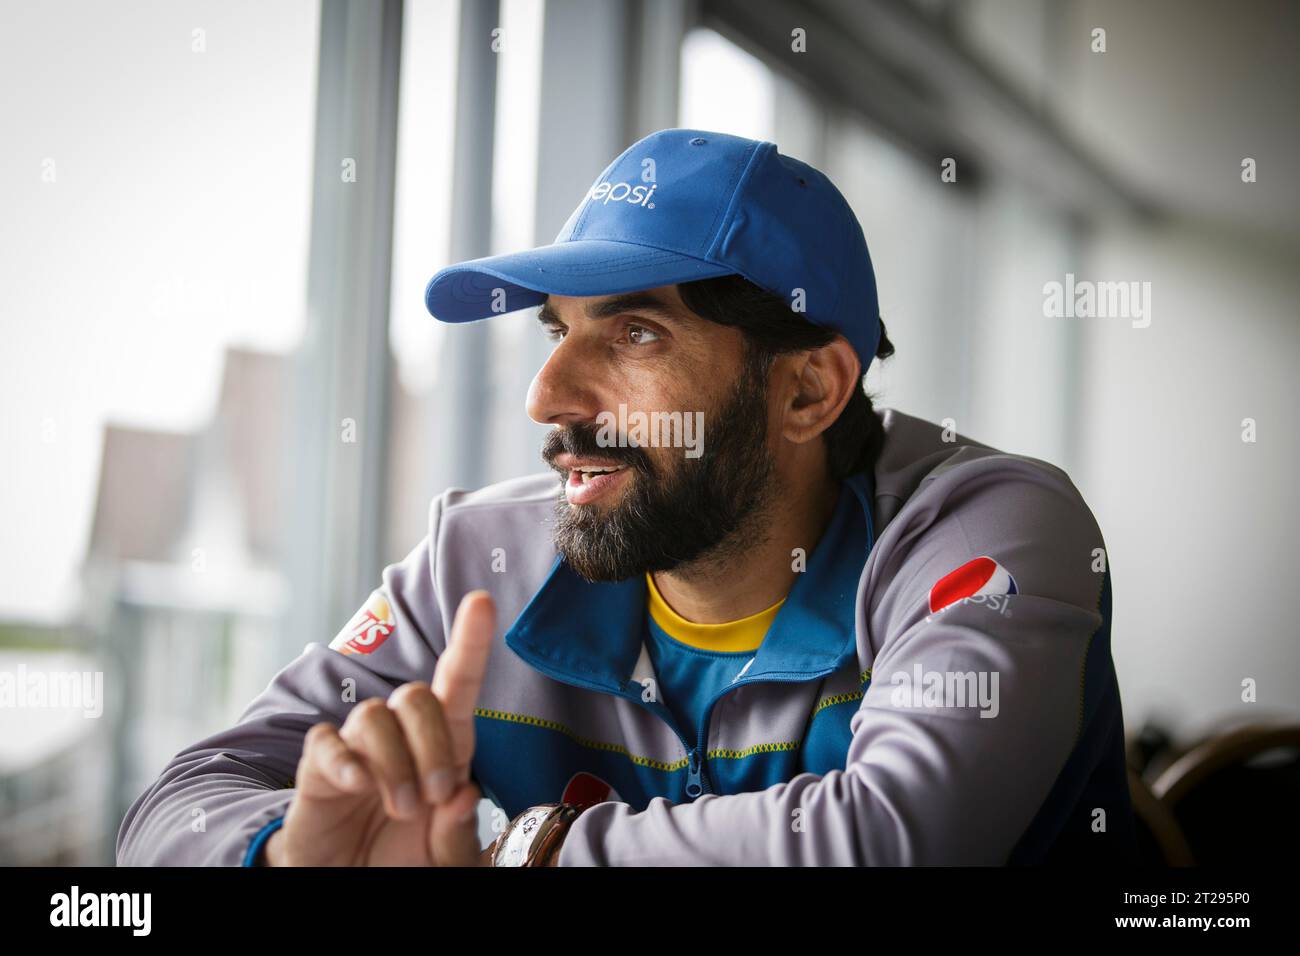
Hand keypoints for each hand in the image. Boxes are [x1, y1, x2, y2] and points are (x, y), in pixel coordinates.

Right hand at [264, 590, 496, 865]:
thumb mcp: (444, 856)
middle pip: (416, 695)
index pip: (457, 681)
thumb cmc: (402, 859)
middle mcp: (401, 734)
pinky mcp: (318, 766)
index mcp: (443, 744)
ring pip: (375, 715)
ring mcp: (357, 746)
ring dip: (394, 764)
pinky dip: (344, 762)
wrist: (346, 882)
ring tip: (401, 808)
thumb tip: (465, 795)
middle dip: (432, 746)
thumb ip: (458, 832)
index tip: (482, 602)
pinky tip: (356, 786)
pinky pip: (326, 741)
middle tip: (433, 797)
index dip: (469, 640)